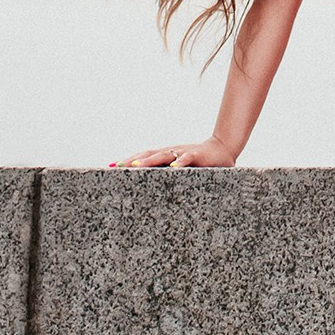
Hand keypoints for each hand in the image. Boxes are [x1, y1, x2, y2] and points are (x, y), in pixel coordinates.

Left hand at [113, 138, 238, 167]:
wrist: (223, 149)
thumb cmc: (201, 162)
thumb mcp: (183, 169)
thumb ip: (170, 176)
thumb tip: (156, 185)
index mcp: (166, 156)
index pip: (144, 156)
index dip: (128, 161)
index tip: (111, 167)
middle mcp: (171, 153)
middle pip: (148, 155)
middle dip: (132, 161)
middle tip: (117, 167)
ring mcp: (183, 153)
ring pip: (163, 155)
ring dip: (149, 160)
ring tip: (136, 165)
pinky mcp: (197, 156)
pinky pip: (187, 158)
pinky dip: (180, 162)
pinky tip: (173, 167)